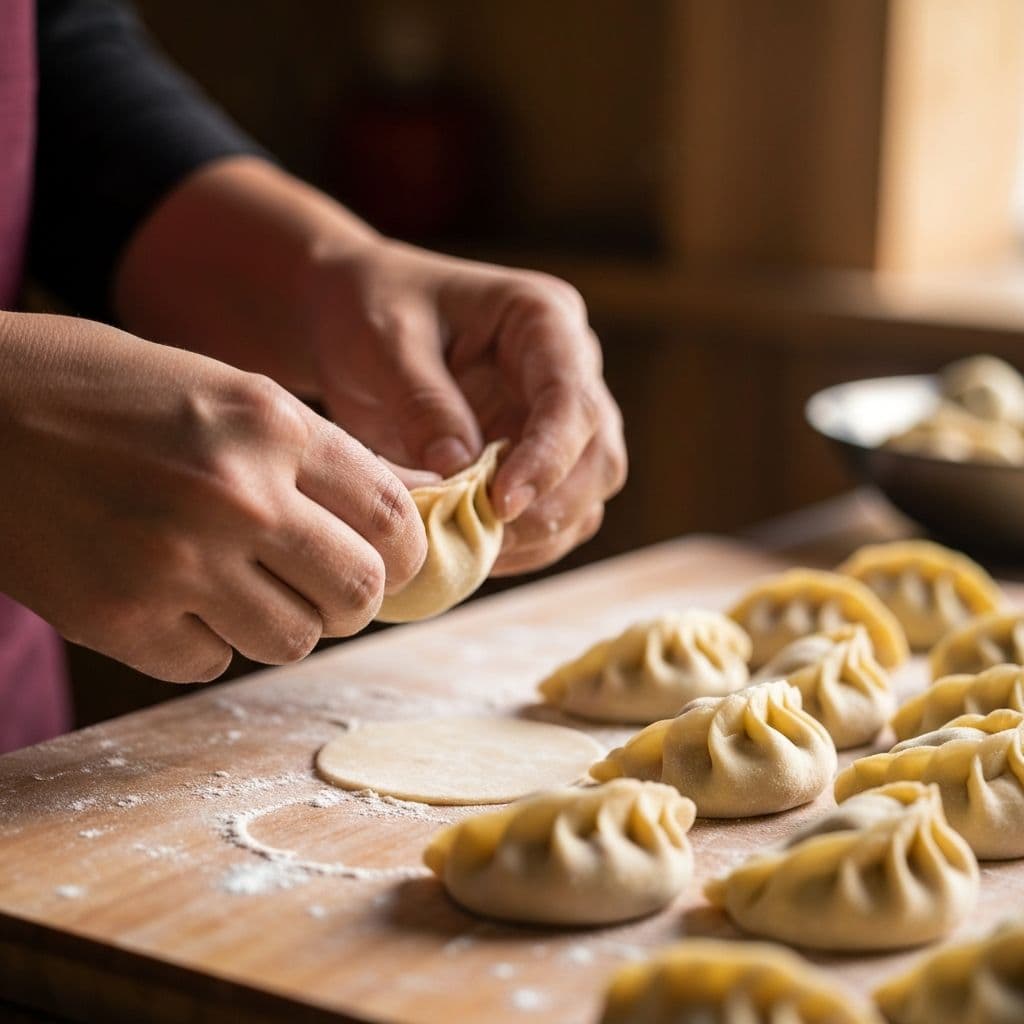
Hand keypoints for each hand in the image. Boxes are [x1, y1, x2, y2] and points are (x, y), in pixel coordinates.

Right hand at [0, 312, 427, 681]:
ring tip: (240, 585)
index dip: (407, 552)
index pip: (394, 518)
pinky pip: (211, 663)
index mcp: (271, 423)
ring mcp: (176, 563)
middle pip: (360, 593)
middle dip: (353, 598)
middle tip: (323, 584)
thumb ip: (321, 455)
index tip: (394, 562)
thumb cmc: (107, 390)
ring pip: (294, 642)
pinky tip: (170, 597)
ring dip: (281, 623)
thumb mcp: (228, 392)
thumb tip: (407, 510)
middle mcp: (237, 495)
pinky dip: (204, 642)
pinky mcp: (118, 620)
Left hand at [307, 239, 626, 574]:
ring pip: (586, 497)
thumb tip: (461, 476)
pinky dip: (519, 545)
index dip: (548, 460)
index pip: (573, 400)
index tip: (503, 504)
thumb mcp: (385, 343)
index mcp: (544, 318)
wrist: (349, 316)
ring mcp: (556, 419)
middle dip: (548, 508)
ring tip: (468, 550)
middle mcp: (568, 369)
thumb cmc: (368, 308)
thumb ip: (424, 405)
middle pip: (598, 456)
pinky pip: (552, 516)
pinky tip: (469, 549)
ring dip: (536, 536)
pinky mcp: (535, 459)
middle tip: (480, 539)